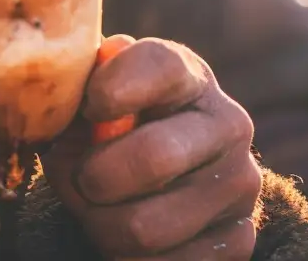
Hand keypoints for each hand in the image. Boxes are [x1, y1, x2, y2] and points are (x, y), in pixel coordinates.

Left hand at [47, 35, 263, 258]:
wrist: (166, 178)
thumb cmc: (115, 132)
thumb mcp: (98, 98)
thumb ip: (82, 88)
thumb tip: (66, 102)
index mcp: (191, 77)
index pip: (159, 67)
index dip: (112, 89)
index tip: (89, 109)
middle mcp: (230, 125)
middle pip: (152, 159)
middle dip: (94, 179)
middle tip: (81, 180)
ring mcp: (240, 184)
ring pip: (145, 228)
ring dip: (102, 229)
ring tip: (99, 213)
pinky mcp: (239, 239)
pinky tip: (128, 240)